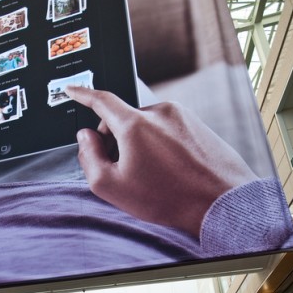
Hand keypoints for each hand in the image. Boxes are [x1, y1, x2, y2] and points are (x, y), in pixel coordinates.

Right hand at [65, 85, 256, 237]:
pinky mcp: (196, 124)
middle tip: (122, 172)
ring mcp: (181, 116)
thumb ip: (89, 158)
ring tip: (152, 177)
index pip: (101, 100)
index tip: (72, 90)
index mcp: (134, 125)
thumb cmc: (168, 198)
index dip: (82, 94)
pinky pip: (167, 130)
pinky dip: (160, 146)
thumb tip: (86, 137)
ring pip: (145, 127)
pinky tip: (169, 171)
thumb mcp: (112, 187)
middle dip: (115, 141)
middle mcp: (158, 112)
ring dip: (139, 145)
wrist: (220, 202)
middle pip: (123, 120)